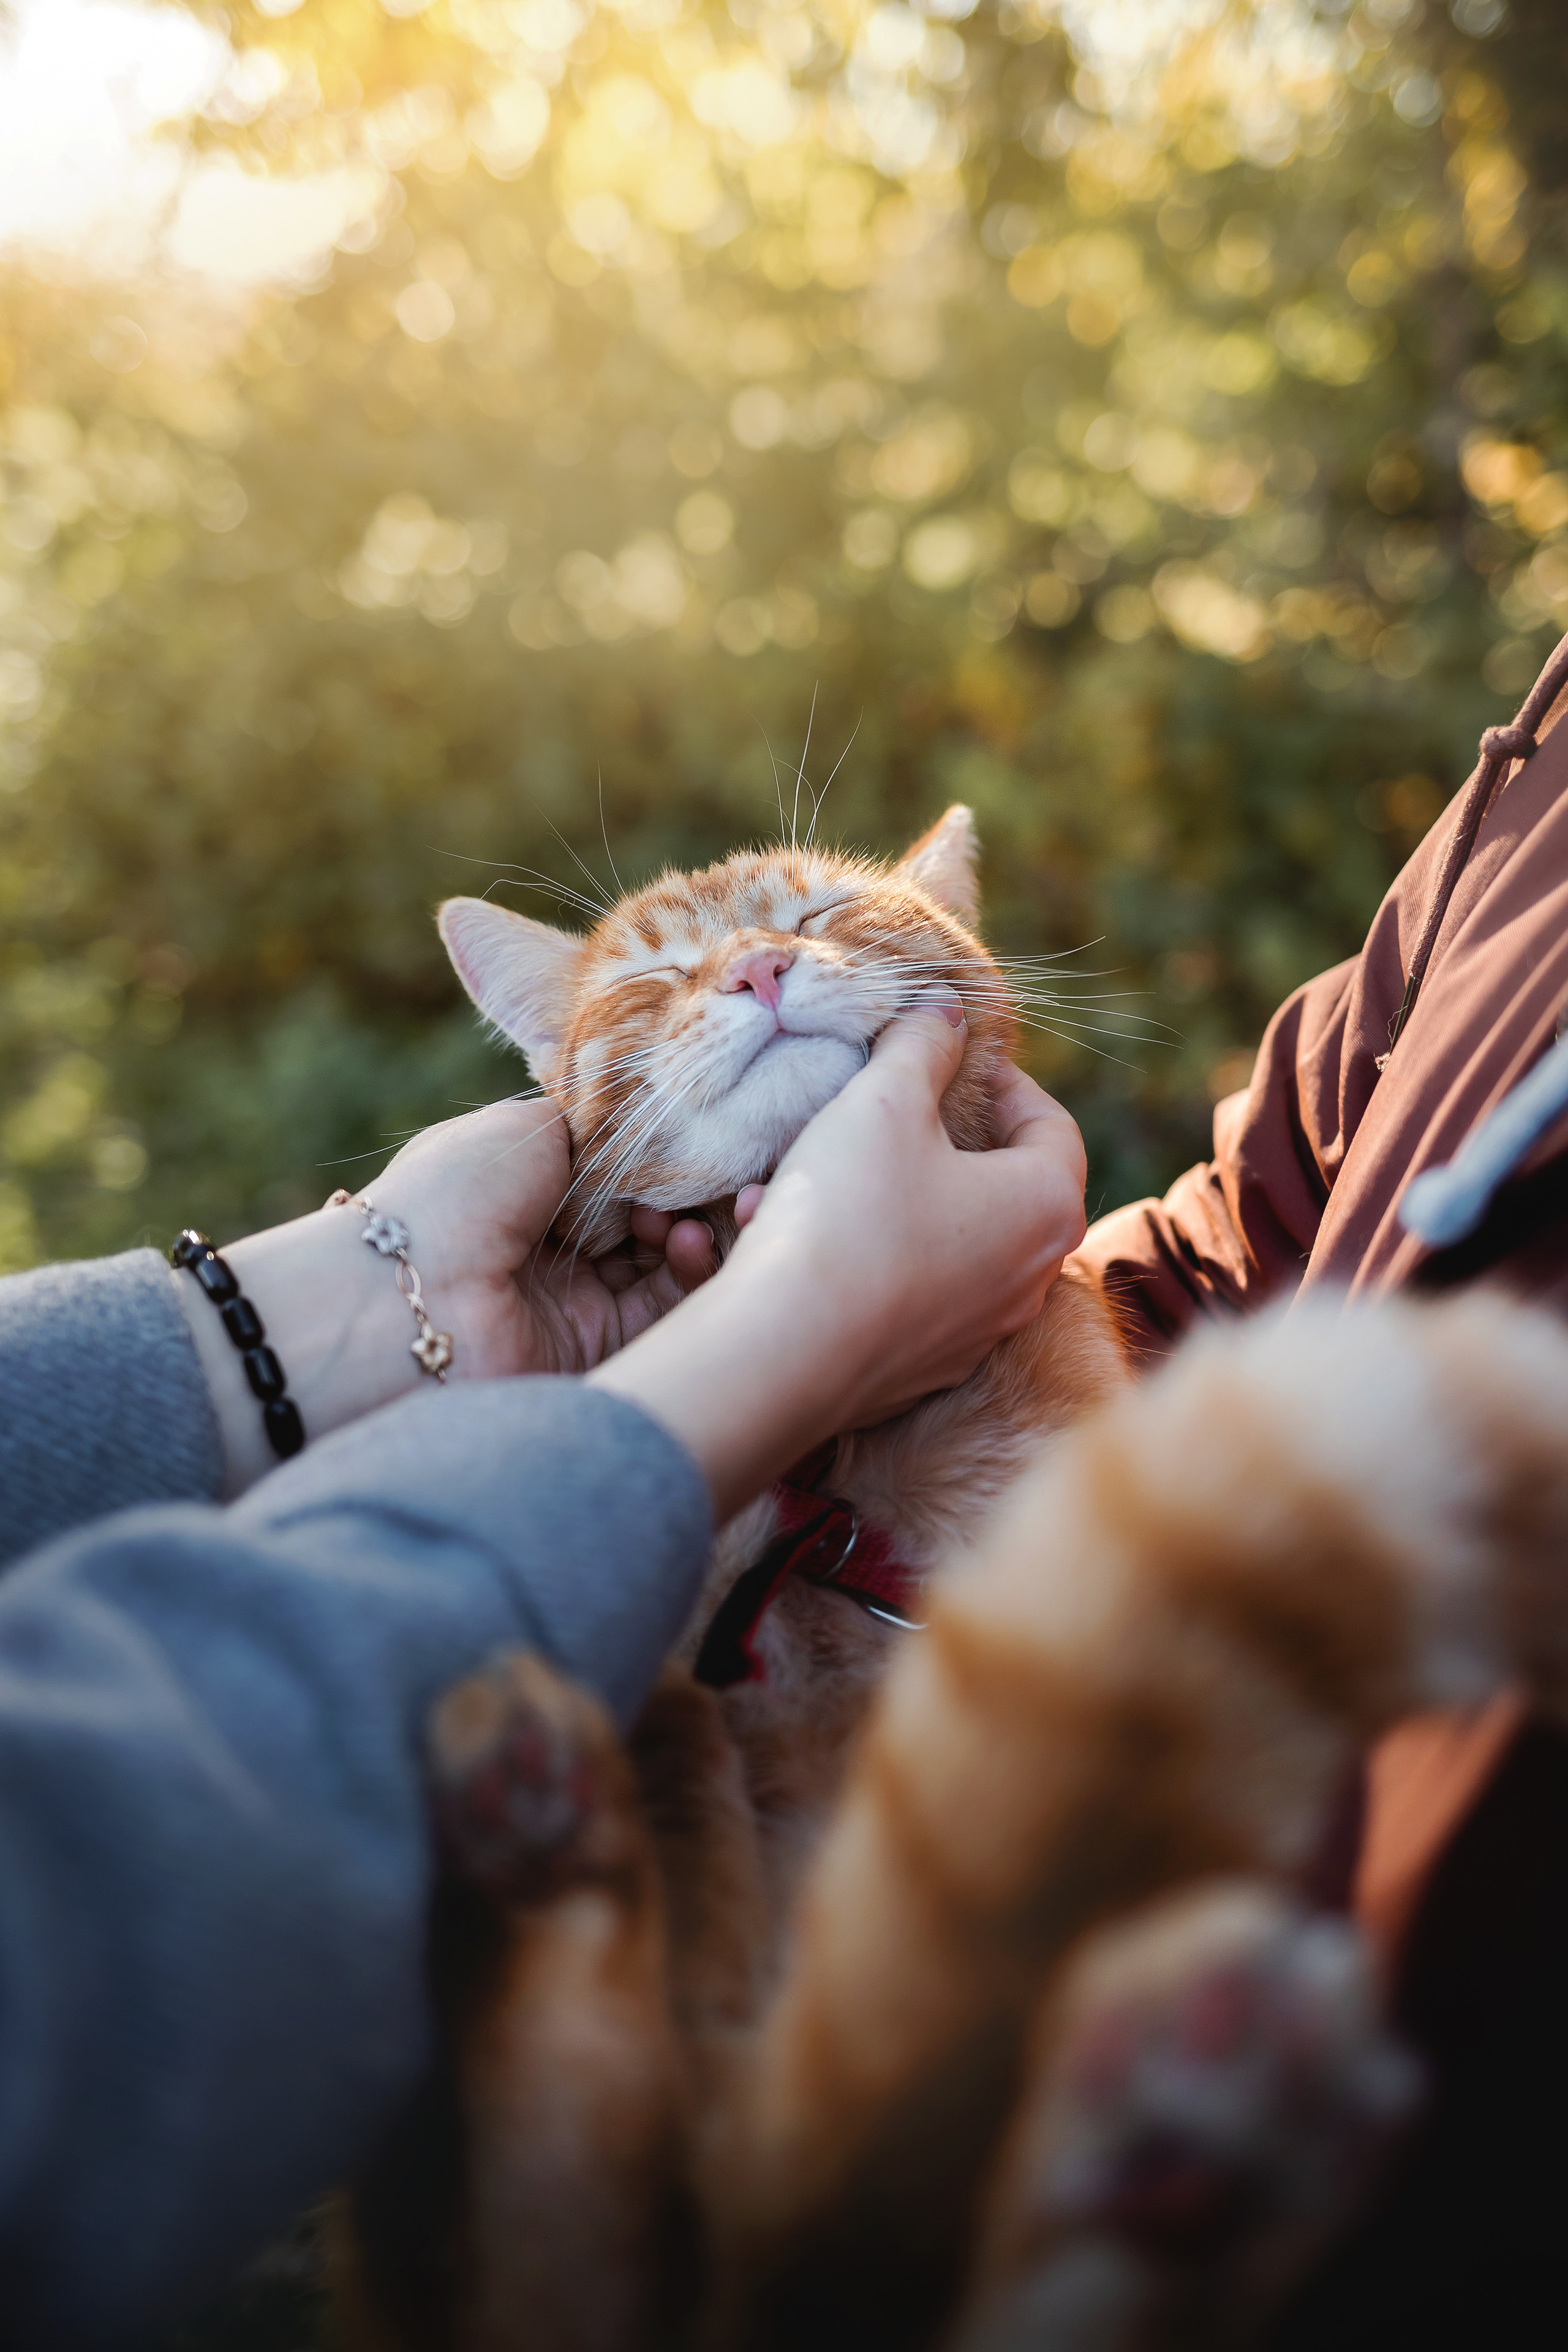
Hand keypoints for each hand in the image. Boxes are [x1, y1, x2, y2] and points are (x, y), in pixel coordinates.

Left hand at [363, 1099, 718, 1376]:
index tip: (695, 1133)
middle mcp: (557, 1247)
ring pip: (671, 1262)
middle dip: (689, 1192)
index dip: (662, 1152)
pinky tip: (683, 1239)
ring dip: (693, 1229)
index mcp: (530, 1191)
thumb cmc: (456, 1193)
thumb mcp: (524, 1126)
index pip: (620, 1170)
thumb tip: (653, 1125)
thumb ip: (595, 1123)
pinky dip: (691, 1270)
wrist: (413, 1291)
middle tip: (712, 1173)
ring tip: (683, 1214)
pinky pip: (670, 1309)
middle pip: (653, 1215)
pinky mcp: (602, 1348)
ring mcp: (582, 1300)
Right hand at [590, 990, 1087, 1518]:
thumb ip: (921, 1046)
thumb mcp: (883, 1101)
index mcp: (1045, 1206)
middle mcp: (1030, 1277)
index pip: (1052, 1125)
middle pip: (999, 1184)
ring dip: (884, 1194)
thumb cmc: (848, 1212)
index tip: (952, 1056)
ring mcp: (980, 1331)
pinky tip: (791, 1230)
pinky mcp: (925, 1369)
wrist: (786, 1351)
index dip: (1003, 1080)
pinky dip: (862, 1251)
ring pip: (942, 1237)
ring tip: (811, 1169)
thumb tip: (949, 1011)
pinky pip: (904, 1289)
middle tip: (888, 1106)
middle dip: (935, 1138)